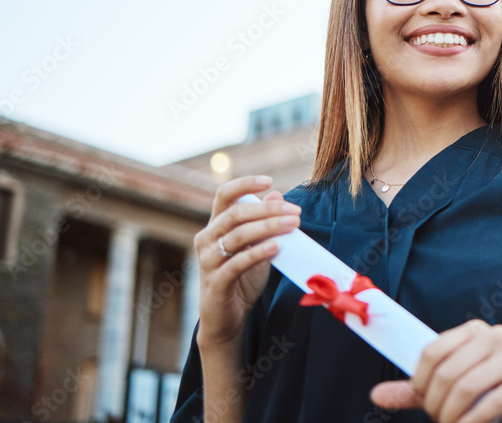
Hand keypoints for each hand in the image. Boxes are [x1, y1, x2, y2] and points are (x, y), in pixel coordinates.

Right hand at [193, 175, 300, 349]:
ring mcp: (208, 261)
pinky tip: (276, 247)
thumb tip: (277, 195)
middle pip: (235, 214)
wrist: (227, 320)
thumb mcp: (256, 249)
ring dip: (268, 227)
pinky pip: (237, 263)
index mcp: (215, 227)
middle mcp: (206, 240)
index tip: (268, 180)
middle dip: (268, 210)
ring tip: (293, 225)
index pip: (224, 195)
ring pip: (237, 235)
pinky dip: (258, 252)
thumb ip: (264, 225)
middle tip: (295, 212)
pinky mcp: (216, 282)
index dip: (244, 184)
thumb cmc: (241, 280)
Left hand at [370, 319, 501, 422]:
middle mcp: (495, 335)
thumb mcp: (452, 392)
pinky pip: (494, 400)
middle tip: (439, 422)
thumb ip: (417, 392)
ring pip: (468, 386)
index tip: (423, 403)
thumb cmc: (492, 396)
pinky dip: (475, 421)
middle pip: (448, 371)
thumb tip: (376, 396)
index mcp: (473, 331)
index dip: (420, 382)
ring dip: (453, 416)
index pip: (432, 351)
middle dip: (437, 405)